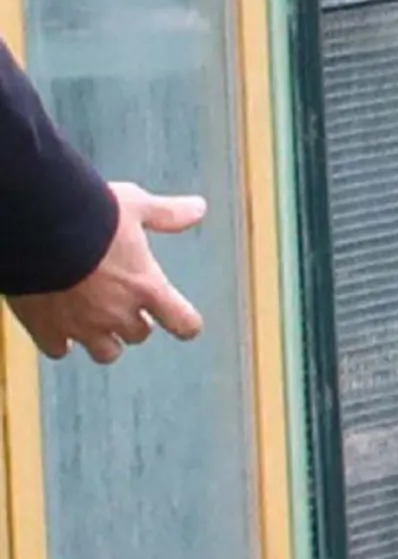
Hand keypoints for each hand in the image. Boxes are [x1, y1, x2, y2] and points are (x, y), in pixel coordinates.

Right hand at [11, 183, 206, 363]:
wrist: (37, 229)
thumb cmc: (91, 214)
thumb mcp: (136, 205)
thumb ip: (167, 214)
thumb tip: (199, 209)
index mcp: (146, 286)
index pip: (182, 322)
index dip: (186, 324)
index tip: (186, 324)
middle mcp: (118, 312)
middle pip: (139, 334)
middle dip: (135, 322)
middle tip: (125, 304)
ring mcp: (82, 326)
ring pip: (105, 352)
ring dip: (105, 340)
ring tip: (97, 322)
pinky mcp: (46, 330)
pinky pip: (59, 350)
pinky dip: (60, 341)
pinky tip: (58, 326)